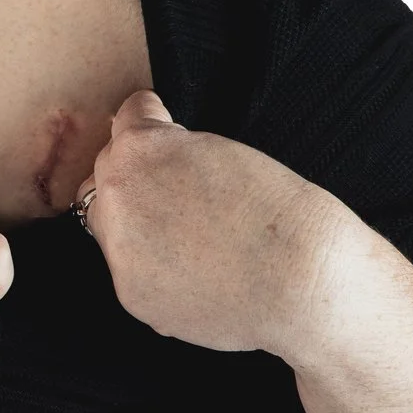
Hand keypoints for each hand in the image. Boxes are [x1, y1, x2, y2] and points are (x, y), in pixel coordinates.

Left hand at [82, 91, 350, 358]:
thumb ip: (177, 152)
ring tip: (180, 231)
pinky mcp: (131, 294)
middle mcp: (117, 195)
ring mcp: (119, 249)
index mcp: (141, 149)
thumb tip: (158, 167)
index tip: (156, 124)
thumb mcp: (223, 152)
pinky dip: (154, 267)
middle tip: (173, 186)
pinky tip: (193, 269)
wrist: (304, 281)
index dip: (150, 120)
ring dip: (133, 221)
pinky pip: (131, 271)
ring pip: (108, 225)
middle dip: (136, 172)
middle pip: (108, 172)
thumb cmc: (282, 213)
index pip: (126, 118)